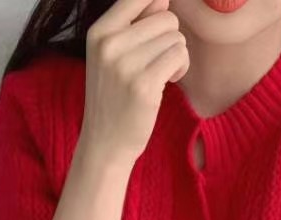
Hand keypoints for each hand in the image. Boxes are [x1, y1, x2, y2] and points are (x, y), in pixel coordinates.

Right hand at [81, 0, 190, 165]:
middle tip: (156, 62)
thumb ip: (134, 24)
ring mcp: (126, 65)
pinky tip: (167, 81)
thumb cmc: (114, 97)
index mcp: (99, 32)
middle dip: (170, 38)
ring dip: (176, 56)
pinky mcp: (144, 85)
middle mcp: (110, 45)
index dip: (157, 7)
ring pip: (176, 38)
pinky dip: (180, 68)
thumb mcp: (112, 56)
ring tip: (160, 75)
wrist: (105, 143)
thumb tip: (162, 0)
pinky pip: (179, 56)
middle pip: (165, 17)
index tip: (158, 26)